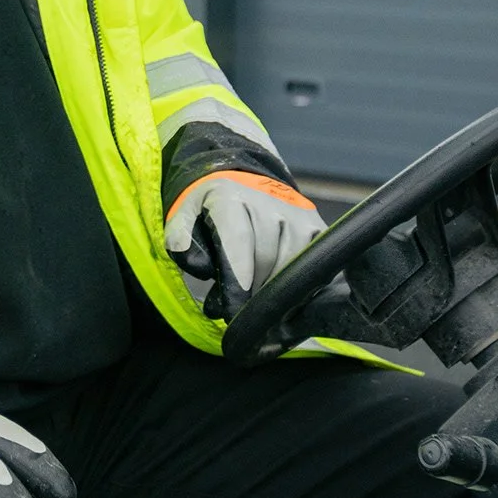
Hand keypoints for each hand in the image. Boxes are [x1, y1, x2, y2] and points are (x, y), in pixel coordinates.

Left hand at [165, 170, 324, 318]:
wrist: (242, 179)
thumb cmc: (210, 207)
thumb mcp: (184, 214)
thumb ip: (180, 236)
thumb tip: (191, 260)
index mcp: (232, 200)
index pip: (239, 244)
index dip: (236, 284)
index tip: (231, 313)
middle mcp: (270, 206)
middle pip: (268, 262)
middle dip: (254, 296)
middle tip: (241, 319)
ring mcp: (298, 217)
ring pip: (295, 267)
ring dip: (279, 296)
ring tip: (262, 312)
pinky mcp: (318, 229)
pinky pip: (317, 267)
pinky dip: (303, 290)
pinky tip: (287, 304)